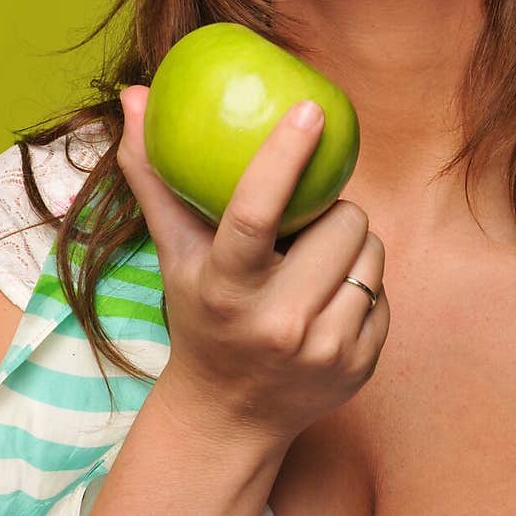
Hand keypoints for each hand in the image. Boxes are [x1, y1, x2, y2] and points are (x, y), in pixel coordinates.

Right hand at [117, 87, 389, 441]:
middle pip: (341, 222)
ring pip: (372, 253)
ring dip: (350, 246)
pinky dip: (360, 287)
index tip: (308, 107)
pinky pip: (382, 293)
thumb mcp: (174, 254)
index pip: (255, 212)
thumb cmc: (200, 318)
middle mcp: (277, 322)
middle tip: (305, 228)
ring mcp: (324, 349)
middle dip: (330, 212)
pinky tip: (328, 303)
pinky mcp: (361, 366)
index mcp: (226, 288)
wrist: (228, 419)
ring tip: (314, 265)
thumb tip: (132, 96)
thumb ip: (156, 178)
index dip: (284, 155)